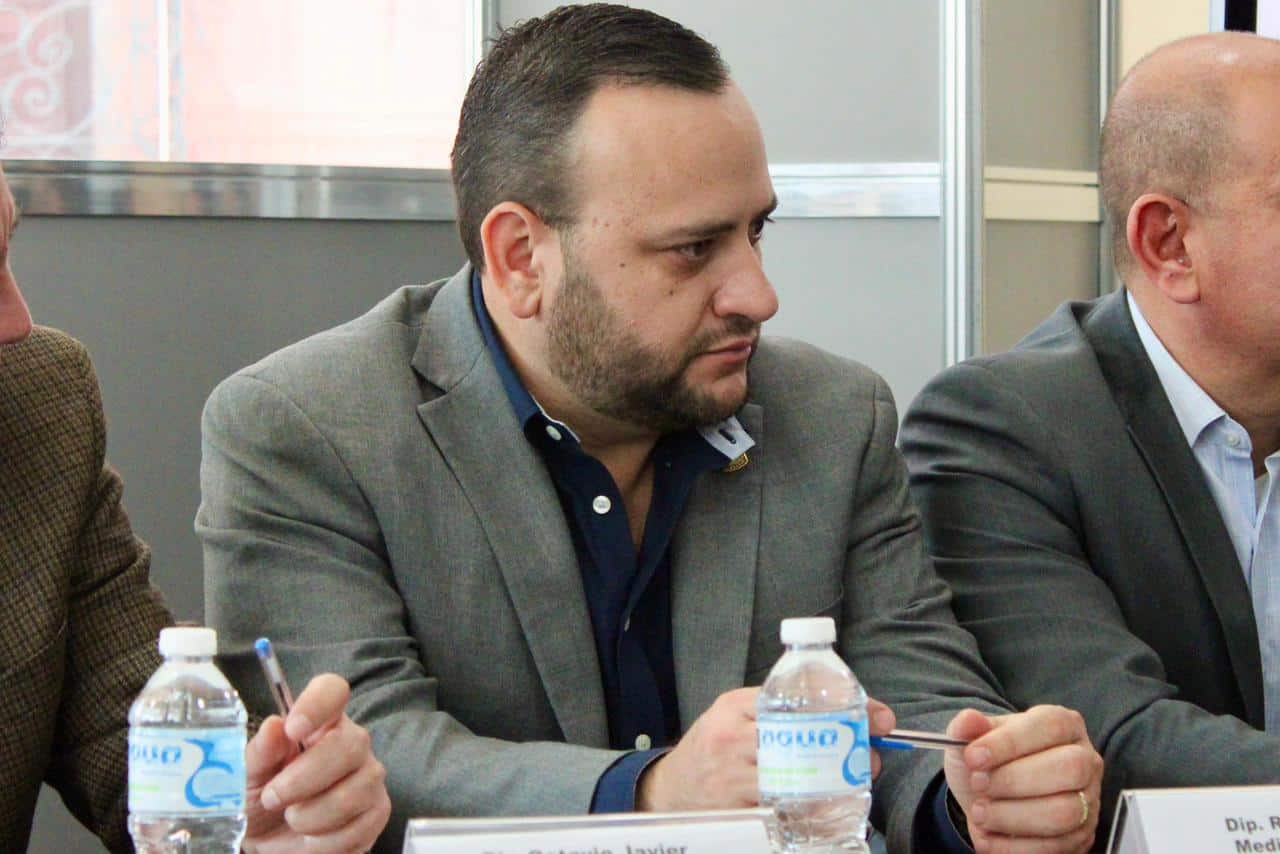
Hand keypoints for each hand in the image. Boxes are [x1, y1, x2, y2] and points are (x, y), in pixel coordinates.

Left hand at [242, 673, 390, 853]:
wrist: (272, 844)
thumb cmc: (262, 800)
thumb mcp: (248, 776)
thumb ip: (260, 752)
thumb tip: (273, 725)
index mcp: (320, 721)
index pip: (333, 690)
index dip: (316, 704)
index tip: (292, 729)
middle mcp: (352, 742)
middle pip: (350, 744)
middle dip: (305, 778)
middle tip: (273, 797)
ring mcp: (370, 776)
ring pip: (354, 792)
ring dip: (312, 816)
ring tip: (293, 820)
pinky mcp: (378, 811)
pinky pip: (359, 826)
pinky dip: (326, 841)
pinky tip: (313, 837)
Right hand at [636, 689, 897, 811]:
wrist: (668, 792)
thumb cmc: (712, 752)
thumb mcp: (735, 717)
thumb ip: (778, 710)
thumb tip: (848, 715)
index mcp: (734, 706)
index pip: (795, 698)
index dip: (844, 709)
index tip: (879, 718)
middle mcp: (731, 738)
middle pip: (801, 740)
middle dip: (845, 751)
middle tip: (870, 759)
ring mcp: (731, 777)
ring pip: (796, 781)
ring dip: (835, 787)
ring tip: (855, 787)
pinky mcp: (735, 811)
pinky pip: (784, 815)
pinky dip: (813, 816)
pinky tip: (829, 814)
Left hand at [944, 705, 1102, 852]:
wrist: (989, 795)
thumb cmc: (989, 761)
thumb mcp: (973, 738)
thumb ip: (968, 727)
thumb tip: (969, 719)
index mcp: (1064, 724)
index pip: (1048, 726)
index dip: (1010, 742)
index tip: (973, 757)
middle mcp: (1085, 760)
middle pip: (1068, 769)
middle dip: (1014, 780)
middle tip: (978, 785)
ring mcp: (1088, 800)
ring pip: (1064, 812)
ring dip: (1013, 816)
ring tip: (979, 812)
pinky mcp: (1082, 836)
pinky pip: (1056, 846)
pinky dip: (1014, 846)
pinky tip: (986, 837)